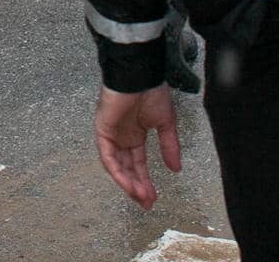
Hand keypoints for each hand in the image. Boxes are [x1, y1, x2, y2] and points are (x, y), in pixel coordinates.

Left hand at [95, 84, 180, 208]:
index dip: (145, 181)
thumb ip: (169, 146)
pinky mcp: (102, 130)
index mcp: (135, 134)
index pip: (138, 163)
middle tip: (147, 203)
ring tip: (141, 198)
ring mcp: (111, 134)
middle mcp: (122, 137)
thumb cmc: (152, 91)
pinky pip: (107, 156)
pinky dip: (117, 171)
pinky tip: (128, 183)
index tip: (153, 198)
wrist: (140, 75)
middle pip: (127, 168)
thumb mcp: (165, 123)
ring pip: (116, 166)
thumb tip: (176, 168)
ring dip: (128, 183)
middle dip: (137, 187)